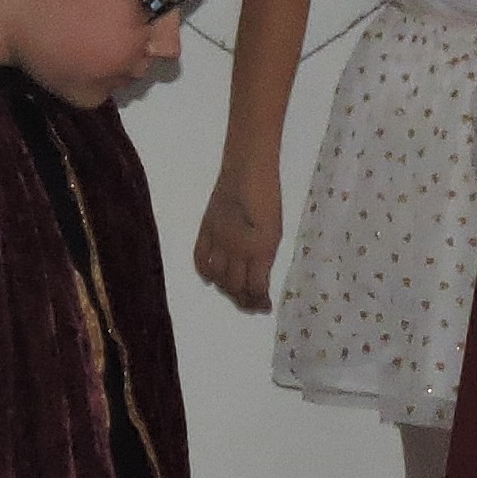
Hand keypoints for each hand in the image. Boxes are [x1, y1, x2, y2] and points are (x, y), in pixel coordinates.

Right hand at [194, 181, 283, 312]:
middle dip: (244, 300)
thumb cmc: (270, 197)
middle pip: (235, 286)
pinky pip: (201, 260)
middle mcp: (238, 250)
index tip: (264, 307)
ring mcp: (219, 240)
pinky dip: (205, 273)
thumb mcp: (276, 230)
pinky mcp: (205, 231)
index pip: (256, 287)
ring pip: (218, 277)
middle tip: (251, 304)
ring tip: (234, 293)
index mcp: (261, 249)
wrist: (248, 170)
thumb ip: (265, 255)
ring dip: (226, 290)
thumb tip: (260, 277)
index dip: (259, 302)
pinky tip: (212, 279)